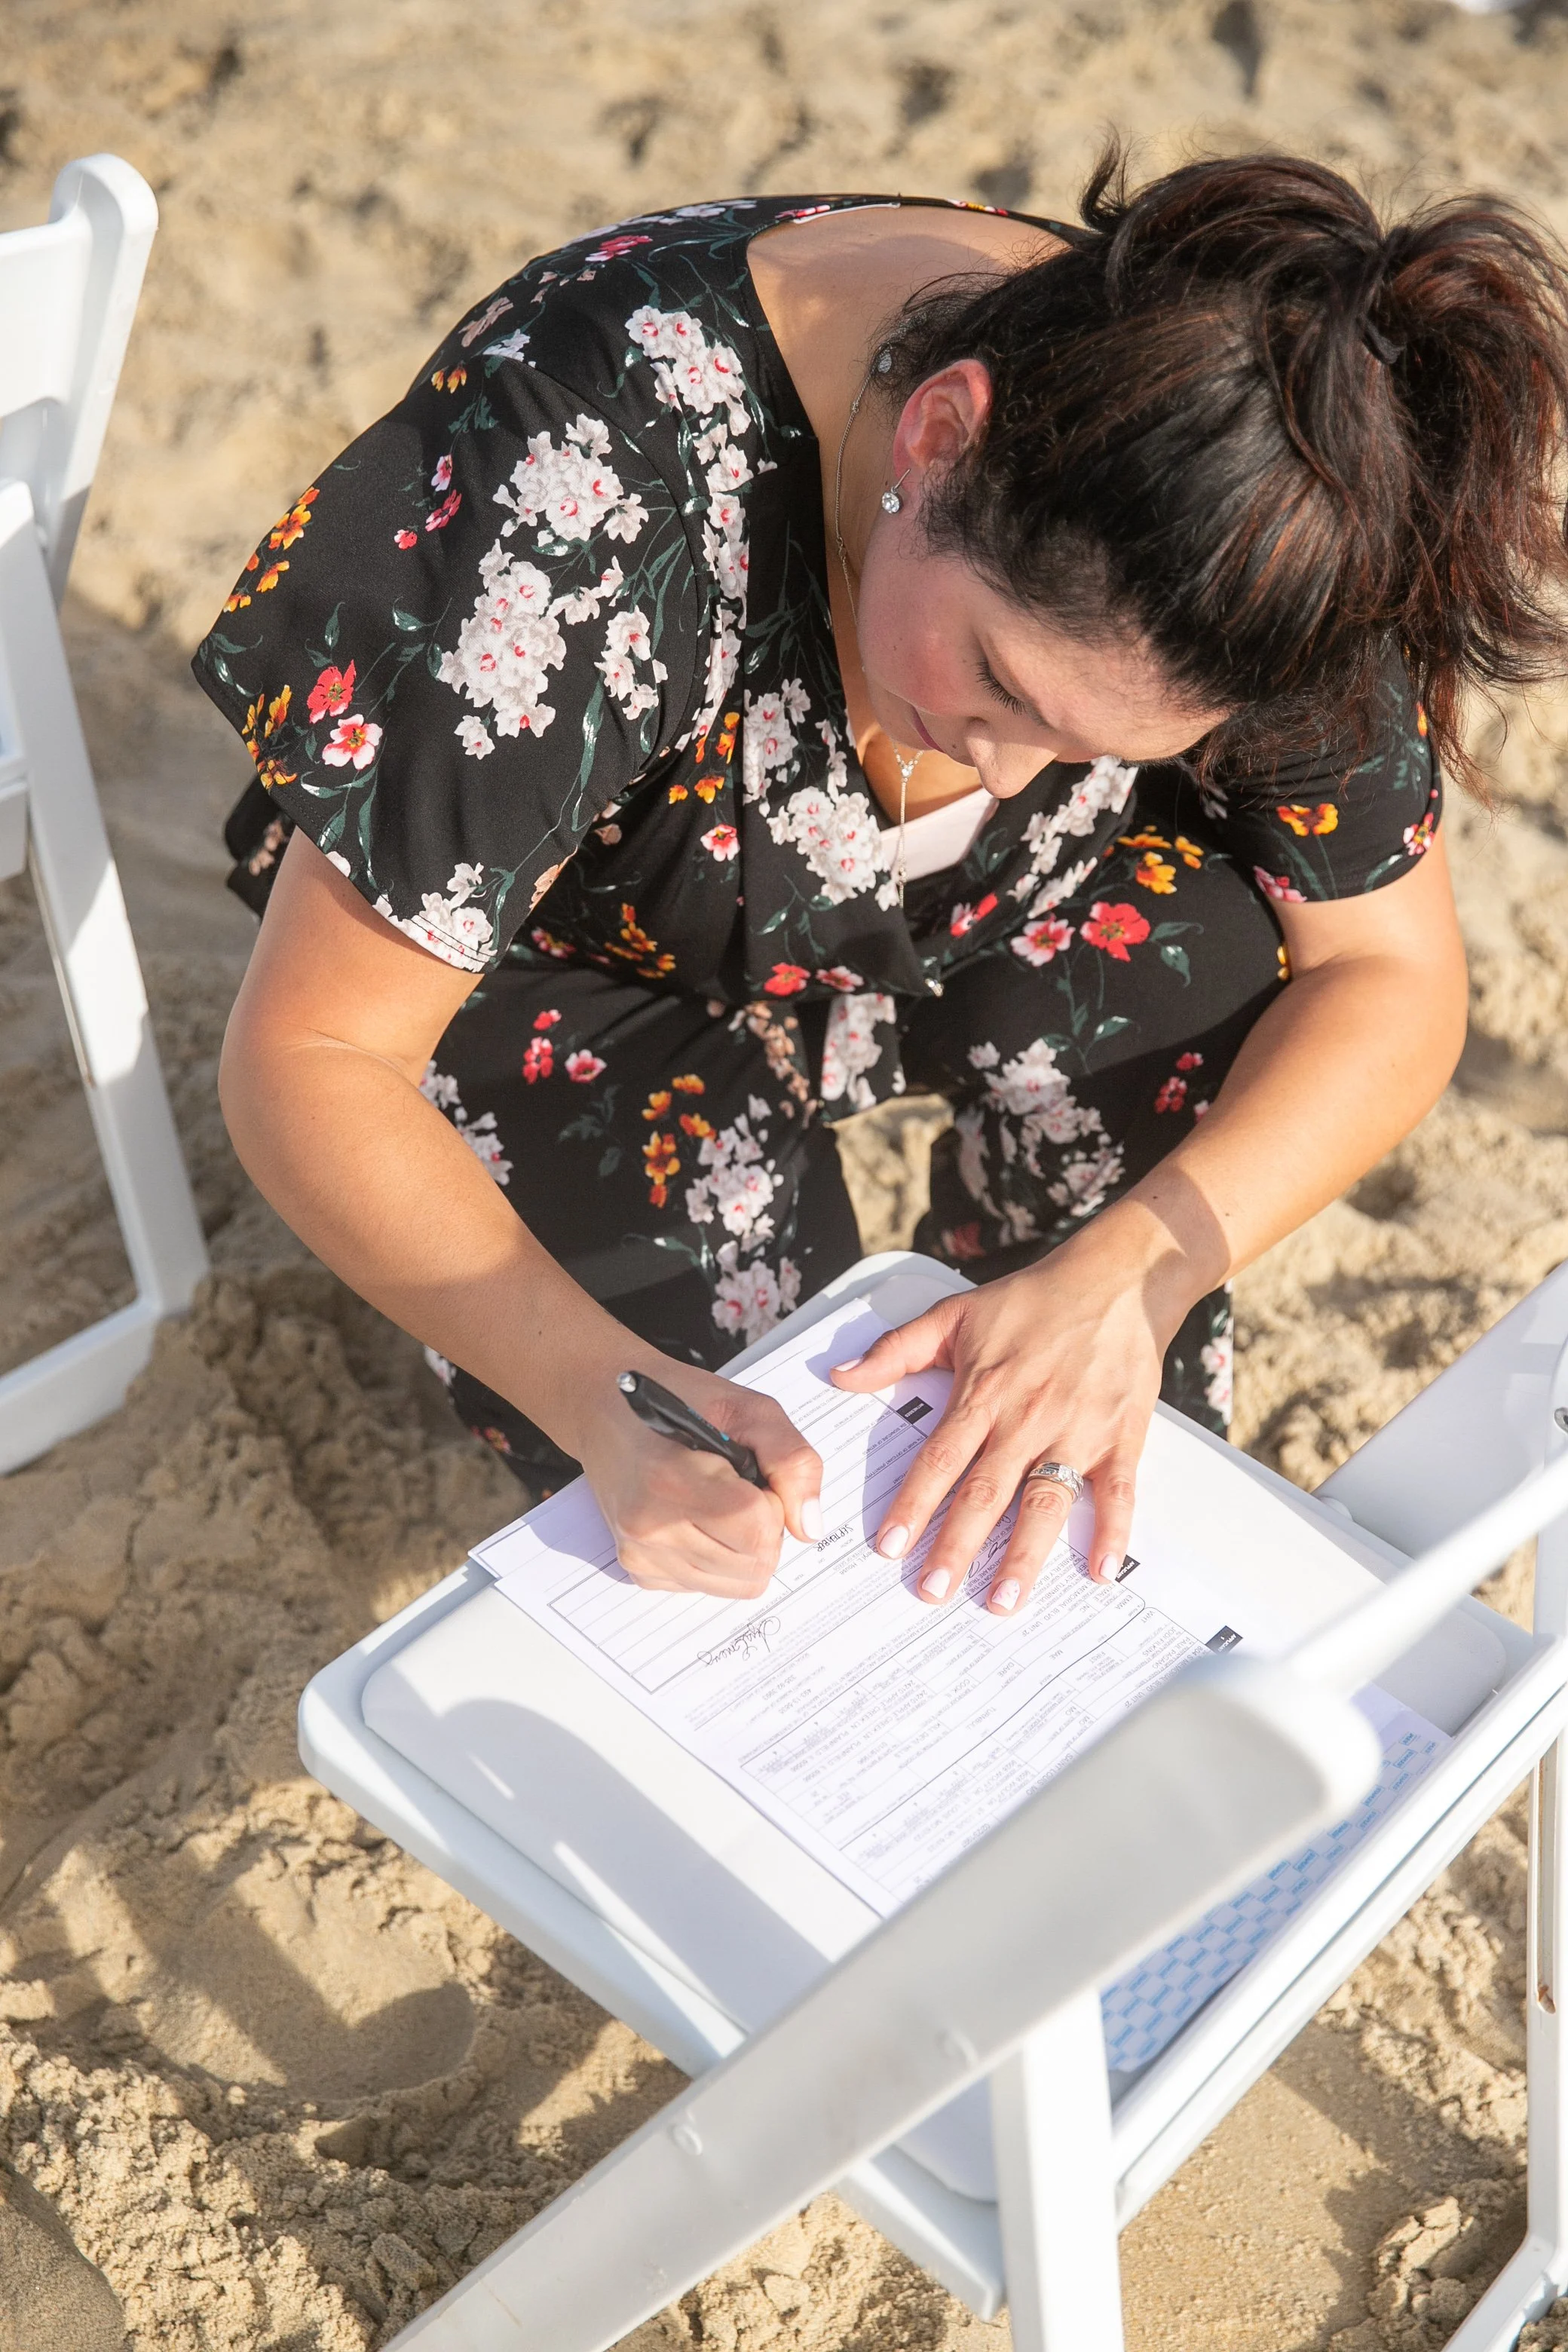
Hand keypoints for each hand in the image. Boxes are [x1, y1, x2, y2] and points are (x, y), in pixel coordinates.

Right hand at [575, 1358, 822, 1598]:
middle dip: (764, 1528)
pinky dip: (719, 1556)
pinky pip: (710, 1585)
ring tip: (719, 1502)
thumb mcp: (749, 1408)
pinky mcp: (639, 1571)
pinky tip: (698, 1518)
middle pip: (754, 1566)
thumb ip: (791, 1460)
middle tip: (739, 1488)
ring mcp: (640, 1554)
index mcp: (670, 1478)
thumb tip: (809, 1527)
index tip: (752, 1474)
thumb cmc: (680, 1401)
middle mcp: (648, 1527)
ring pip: (738, 1584)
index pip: (758, 1530)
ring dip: (745, 1546)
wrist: (606, 1409)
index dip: (773, 1502)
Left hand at [831, 1210, 1200, 1613]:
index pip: (940, 1459)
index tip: (890, 1547)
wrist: (1118, 1279)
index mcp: (984, 1393)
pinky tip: (1099, 1572)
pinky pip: (1117, 1492)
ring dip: (1025, 1555)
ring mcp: (1077, 1430)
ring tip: (1004, 1600)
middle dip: (957, 1546)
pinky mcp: (1122, 1437)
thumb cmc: (1034, 1299)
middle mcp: (1027, 1418)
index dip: (914, 1504)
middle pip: (986, 1492)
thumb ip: (897, 1349)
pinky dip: (1111, 1532)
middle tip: (932, 1592)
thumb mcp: (957, 1314)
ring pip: (1045, 1502)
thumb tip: (841, 1376)